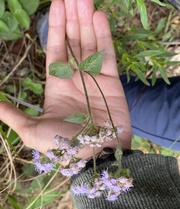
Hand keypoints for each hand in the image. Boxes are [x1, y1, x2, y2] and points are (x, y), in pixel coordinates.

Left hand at [0, 0, 130, 158]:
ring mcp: (95, 78)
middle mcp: (75, 78)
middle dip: (72, 18)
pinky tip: (99, 17)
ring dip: (87, 21)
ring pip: (90, 43)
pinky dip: (104, 36)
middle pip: (73, 41)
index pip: (56, 50)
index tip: (57, 5)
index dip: (56, 28)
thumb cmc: (64, 145)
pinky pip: (107, 55)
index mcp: (57, 85)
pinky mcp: (112, 82)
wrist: (95, 157)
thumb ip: (11, 115)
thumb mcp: (32, 131)